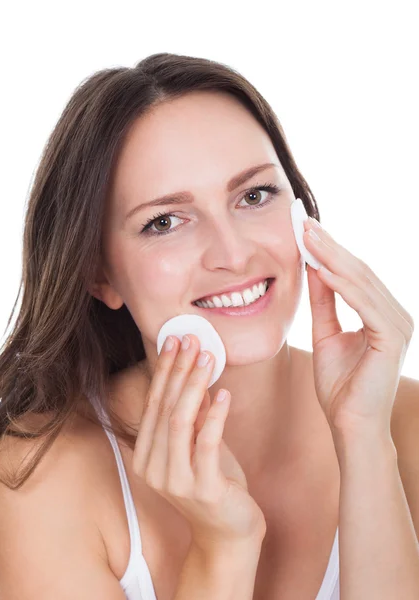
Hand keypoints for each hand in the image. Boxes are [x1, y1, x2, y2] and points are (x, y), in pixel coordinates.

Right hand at [132, 334, 266, 547]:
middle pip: (164, 407)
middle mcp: (153, 468)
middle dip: (178, 369)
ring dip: (194, 385)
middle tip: (191, 339)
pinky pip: (207, 443)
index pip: (153, 404)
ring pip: (180, 421)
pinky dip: (215, 415)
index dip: (164, 370)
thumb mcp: (198, 446)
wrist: (229, 535)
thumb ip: (192, 417)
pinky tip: (224, 393)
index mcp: (146, 456)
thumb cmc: (215, 486)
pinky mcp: (203, 489)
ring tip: (207, 357)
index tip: (174, 341)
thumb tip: (195, 375)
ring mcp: (175, 481)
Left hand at [302, 217, 414, 436]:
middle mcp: (395, 315)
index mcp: (382, 314)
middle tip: (304, 222)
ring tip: (308, 237)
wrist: (350, 425)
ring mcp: (398, 324)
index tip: (305, 230)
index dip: (329, 251)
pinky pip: (364, 303)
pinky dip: (342, 285)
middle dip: (329, 246)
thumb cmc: (340, 386)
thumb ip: (324, 302)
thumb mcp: (325, 334)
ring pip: (361, 281)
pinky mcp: (392, 337)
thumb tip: (313, 269)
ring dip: (332, 257)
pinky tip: (322, 269)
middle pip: (358, 271)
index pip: (354, 274)